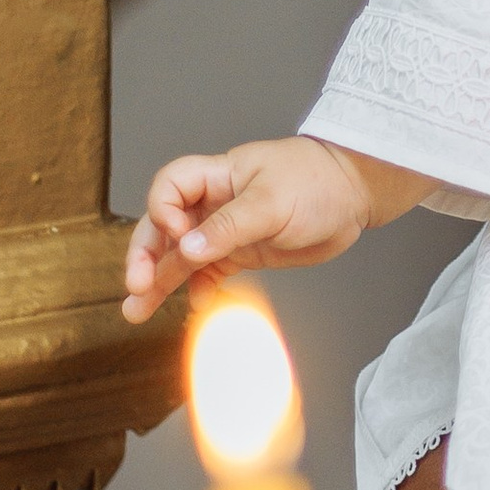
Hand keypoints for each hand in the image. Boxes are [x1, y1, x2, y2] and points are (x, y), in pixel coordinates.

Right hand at [122, 134, 376, 322]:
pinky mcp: (241, 252)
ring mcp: (225, 230)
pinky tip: (194, 305)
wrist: (353, 195)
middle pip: (164, 227)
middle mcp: (213, 203)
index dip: (163, 212)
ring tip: (136, 311)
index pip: (169, 187)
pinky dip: (198, 288)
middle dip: (146, 256)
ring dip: (159, 282)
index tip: (179, 235)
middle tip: (136, 286)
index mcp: (216, 177)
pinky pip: (208, 272)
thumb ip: (229, 227)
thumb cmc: (315, 182)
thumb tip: (186, 250)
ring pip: (181, 255)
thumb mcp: (271, 202)